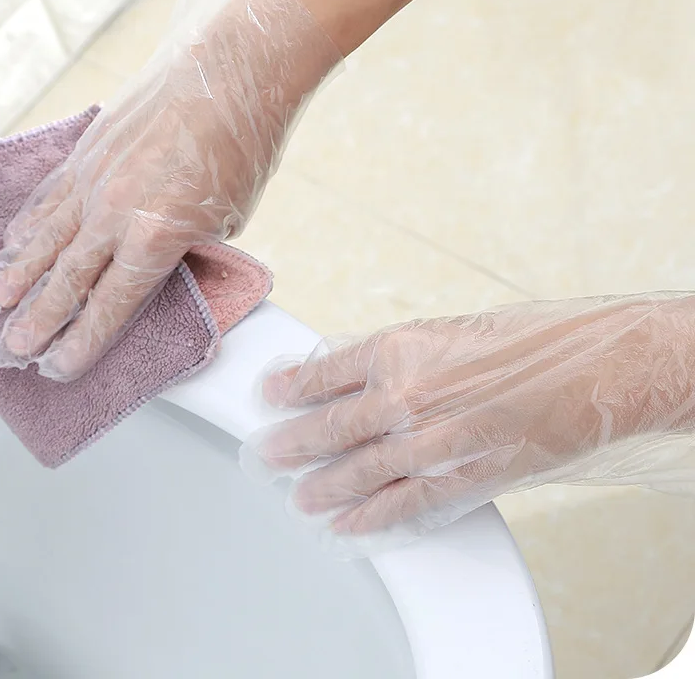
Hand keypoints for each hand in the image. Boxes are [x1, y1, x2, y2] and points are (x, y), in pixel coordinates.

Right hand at [0, 0, 339, 381]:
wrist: (231, 72)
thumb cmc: (241, 145)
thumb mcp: (228, 219)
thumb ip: (188, 248)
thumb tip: (165, 265)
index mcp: (157, 238)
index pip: (111, 304)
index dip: (84, 340)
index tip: (61, 364)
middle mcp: (116, 213)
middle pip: (68, 280)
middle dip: (39, 320)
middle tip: (14, 349)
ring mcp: (95, 179)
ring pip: (46, 238)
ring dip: (19, 275)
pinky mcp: (88, 150)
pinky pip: (49, 196)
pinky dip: (29, 222)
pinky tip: (15, 240)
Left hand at [241, 293, 694, 552]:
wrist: (589, 370)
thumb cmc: (524, 343)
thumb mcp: (444, 332)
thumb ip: (395, 359)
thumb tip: (351, 380)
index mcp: (399, 348)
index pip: (325, 371)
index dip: (291, 385)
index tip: (271, 393)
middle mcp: (407, 394)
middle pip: (332, 426)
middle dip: (293, 442)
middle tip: (267, 454)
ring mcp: (432, 440)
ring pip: (359, 470)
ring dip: (322, 485)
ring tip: (296, 495)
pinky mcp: (461, 476)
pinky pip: (404, 502)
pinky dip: (371, 516)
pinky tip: (345, 524)